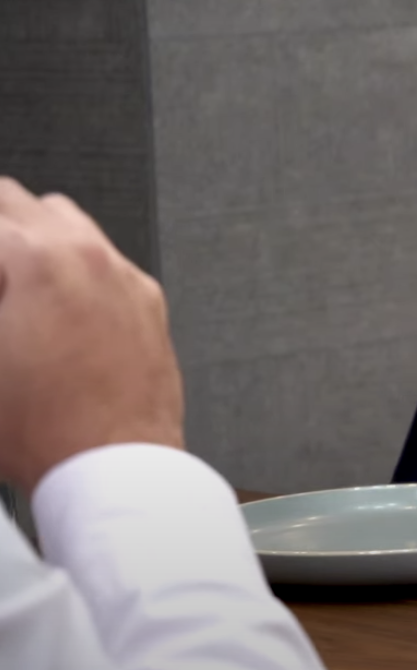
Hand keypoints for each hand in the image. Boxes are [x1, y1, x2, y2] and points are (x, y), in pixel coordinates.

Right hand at [0, 179, 183, 491]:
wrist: (114, 467)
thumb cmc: (44, 430)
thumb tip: (0, 295)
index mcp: (40, 262)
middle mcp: (91, 258)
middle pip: (22, 202)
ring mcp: (126, 278)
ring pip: (68, 221)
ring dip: (31, 237)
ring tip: (7, 281)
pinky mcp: (148, 302)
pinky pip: (105, 259)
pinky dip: (73, 266)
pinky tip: (51, 304)